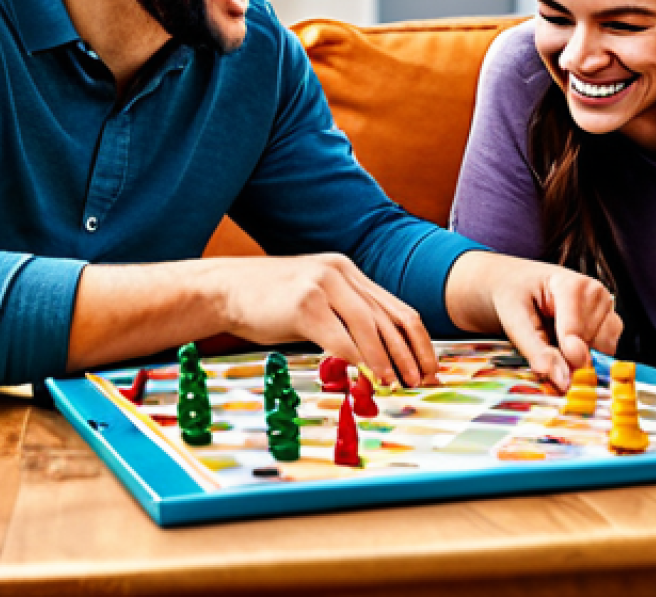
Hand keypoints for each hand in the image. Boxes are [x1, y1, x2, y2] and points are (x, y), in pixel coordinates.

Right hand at [217, 254, 438, 387]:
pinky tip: (365, 378)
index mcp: (348, 271)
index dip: (417, 341)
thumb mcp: (316, 299)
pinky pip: (339, 338)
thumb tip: (378, 355)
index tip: (428, 367)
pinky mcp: (304, 305)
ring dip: (386, 361)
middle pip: (389, 317)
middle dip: (410, 354)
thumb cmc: (271, 301)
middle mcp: (340, 272)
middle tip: (420, 381)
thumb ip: (344, 316)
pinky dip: (357, 361)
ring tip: (396, 384)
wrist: (227, 289)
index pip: (396, 307)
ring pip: (368, 327)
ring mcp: (322, 285)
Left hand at [445, 252, 621, 391]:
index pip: (576, 333)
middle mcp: (595, 292)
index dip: (563, 355)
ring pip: (604, 350)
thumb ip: (536, 350)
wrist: (518, 283)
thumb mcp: (514, 318)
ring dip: (581, 354)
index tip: (557, 372)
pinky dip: (589, 352)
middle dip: (570, 354)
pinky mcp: (610, 319)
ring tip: (556, 336)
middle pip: (592, 344)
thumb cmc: (515, 295)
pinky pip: (607, 349)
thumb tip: (560, 380)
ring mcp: (606, 305)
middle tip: (547, 343)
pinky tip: (568, 339)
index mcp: (572, 285)